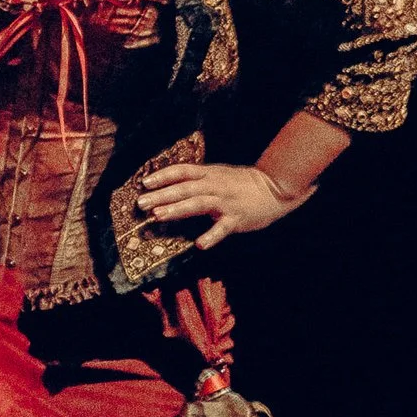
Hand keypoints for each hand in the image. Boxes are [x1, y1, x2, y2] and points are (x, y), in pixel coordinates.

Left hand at [135, 161, 314, 250]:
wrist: (274, 188)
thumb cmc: (240, 183)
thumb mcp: (217, 175)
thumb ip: (196, 180)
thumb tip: (167, 186)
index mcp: (208, 174)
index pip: (182, 171)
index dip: (163, 176)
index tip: (144, 183)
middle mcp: (215, 186)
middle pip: (185, 188)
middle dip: (162, 195)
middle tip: (141, 203)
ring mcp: (226, 202)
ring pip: (198, 204)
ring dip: (177, 209)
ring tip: (158, 216)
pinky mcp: (237, 218)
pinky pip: (222, 228)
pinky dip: (211, 236)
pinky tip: (199, 244)